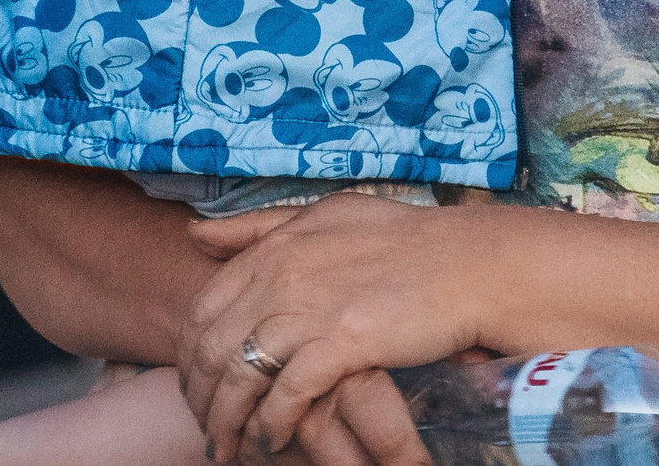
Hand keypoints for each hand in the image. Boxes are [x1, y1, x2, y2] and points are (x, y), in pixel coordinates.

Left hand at [178, 194, 494, 465]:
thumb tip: (195, 235)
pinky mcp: (344, 342)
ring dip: (228, 421)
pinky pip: (286, 396)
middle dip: (200, 398)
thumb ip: (260, 227)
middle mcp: (284, 275)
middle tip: (207, 426)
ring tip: (229, 447)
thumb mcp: (326, 216)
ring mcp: (312, 308)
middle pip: (212, 348)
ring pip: (240, 377)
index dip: (189, 355)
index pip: (201, 308)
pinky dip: (271, 424)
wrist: (469, 264)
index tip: (196, 384)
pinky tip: (273, 440)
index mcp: (276, 247)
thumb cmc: (402, 241)